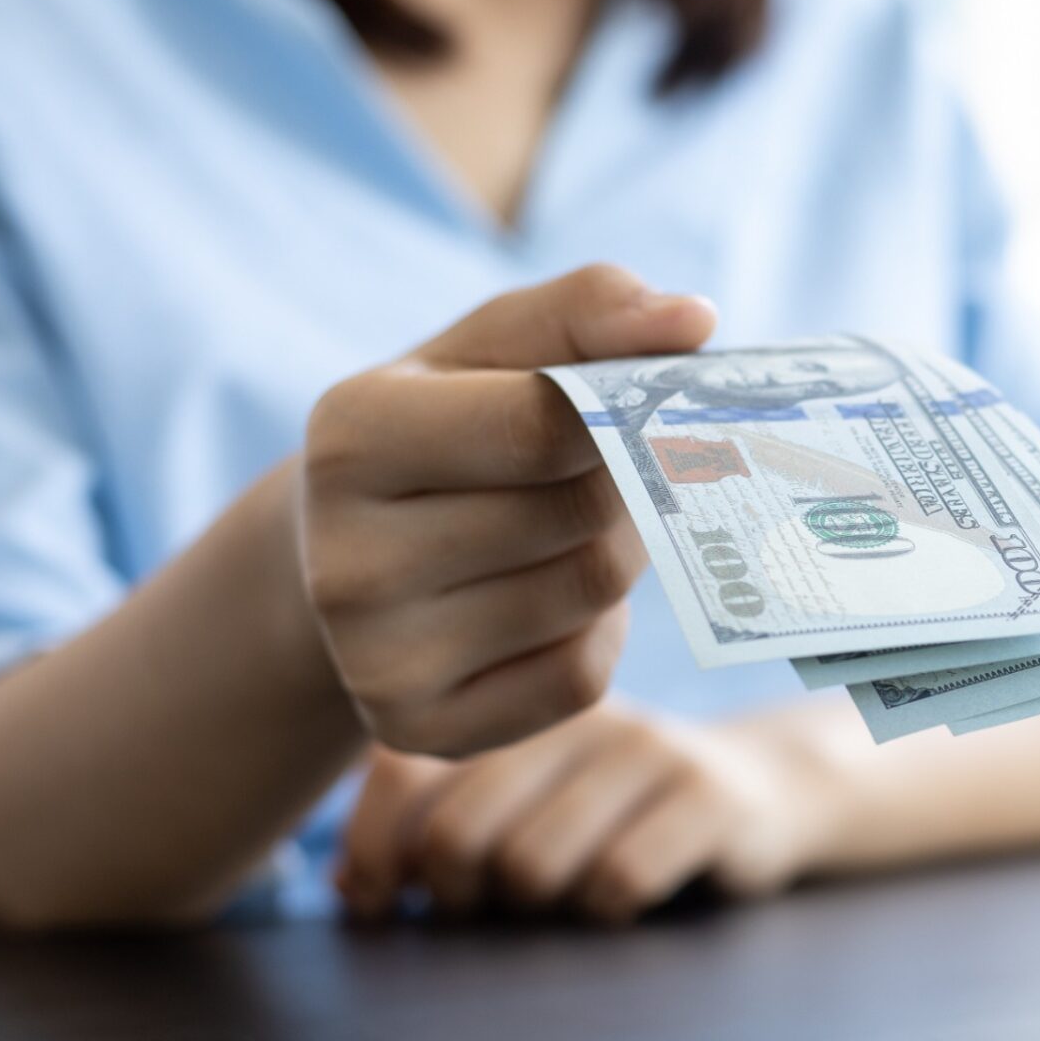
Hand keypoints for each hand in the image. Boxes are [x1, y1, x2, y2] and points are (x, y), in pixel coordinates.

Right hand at [295, 266, 714, 756]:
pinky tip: (552, 604)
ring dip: (614, 555)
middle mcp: (347, 557)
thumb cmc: (446, 425)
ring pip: (590, 594)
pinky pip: (579, 679)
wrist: (350, 555)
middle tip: (610, 471)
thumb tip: (692, 319)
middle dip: (623, 486)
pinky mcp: (420, 730)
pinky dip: (597, 634)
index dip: (621, 415)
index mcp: (352, 435)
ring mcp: (378, 659)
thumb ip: (590, 310)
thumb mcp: (494, 346)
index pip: (543, 425)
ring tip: (571, 529)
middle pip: (579, 516)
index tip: (649, 405)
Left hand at [334, 704, 842, 922]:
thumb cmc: (612, 815)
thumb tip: (350, 888)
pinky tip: (627, 898)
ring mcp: (647, 749)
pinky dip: (610, 912)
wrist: (765, 791)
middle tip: (486, 907)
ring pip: (536, 866)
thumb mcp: (521, 804)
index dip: (376, 850)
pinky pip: (620, 882)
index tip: (382, 901)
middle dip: (459, 895)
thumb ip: (431, 827)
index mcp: (512, 704)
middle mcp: (574, 712)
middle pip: (462, 833)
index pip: (400, 770)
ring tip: (567, 896)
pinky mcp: (709, 797)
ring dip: (541, 909)